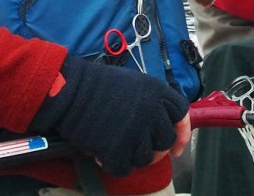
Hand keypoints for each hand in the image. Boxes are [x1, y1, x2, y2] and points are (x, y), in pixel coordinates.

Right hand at [29, 55, 189, 175]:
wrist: (71, 91)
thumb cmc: (97, 85)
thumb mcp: (134, 84)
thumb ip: (151, 102)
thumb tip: (159, 126)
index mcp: (157, 92)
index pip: (182, 115)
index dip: (182, 132)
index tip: (177, 146)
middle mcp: (152, 111)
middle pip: (165, 140)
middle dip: (156, 150)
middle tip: (140, 152)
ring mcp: (136, 131)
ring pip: (146, 158)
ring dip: (133, 157)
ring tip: (117, 147)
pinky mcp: (118, 149)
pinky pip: (124, 168)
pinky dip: (114, 165)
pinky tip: (103, 156)